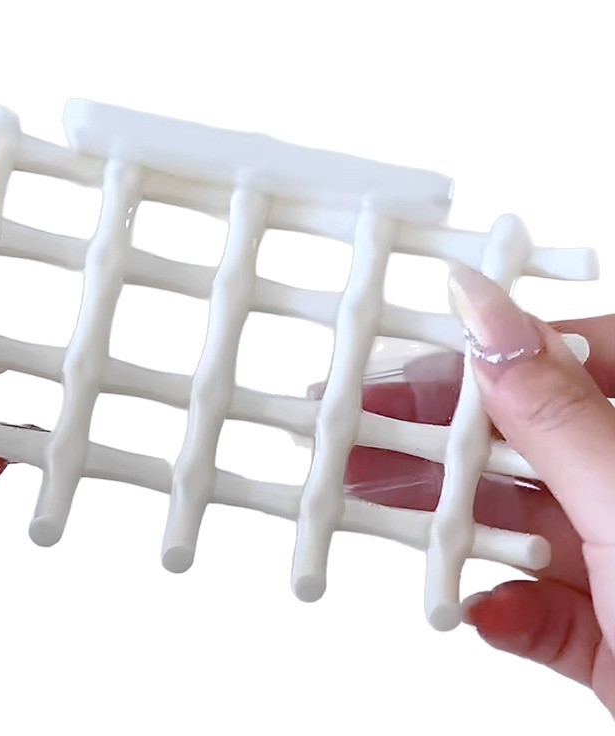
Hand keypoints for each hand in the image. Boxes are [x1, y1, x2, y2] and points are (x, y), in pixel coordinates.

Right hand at [345, 269, 614, 711]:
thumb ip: (553, 412)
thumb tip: (489, 321)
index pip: (569, 360)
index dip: (485, 352)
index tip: (411, 349)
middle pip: (528, 444)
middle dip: (441, 442)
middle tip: (367, 430)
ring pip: (522, 526)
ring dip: (453, 525)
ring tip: (386, 504)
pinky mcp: (611, 636)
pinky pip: (541, 607)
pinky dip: (503, 609)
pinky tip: (482, 607)